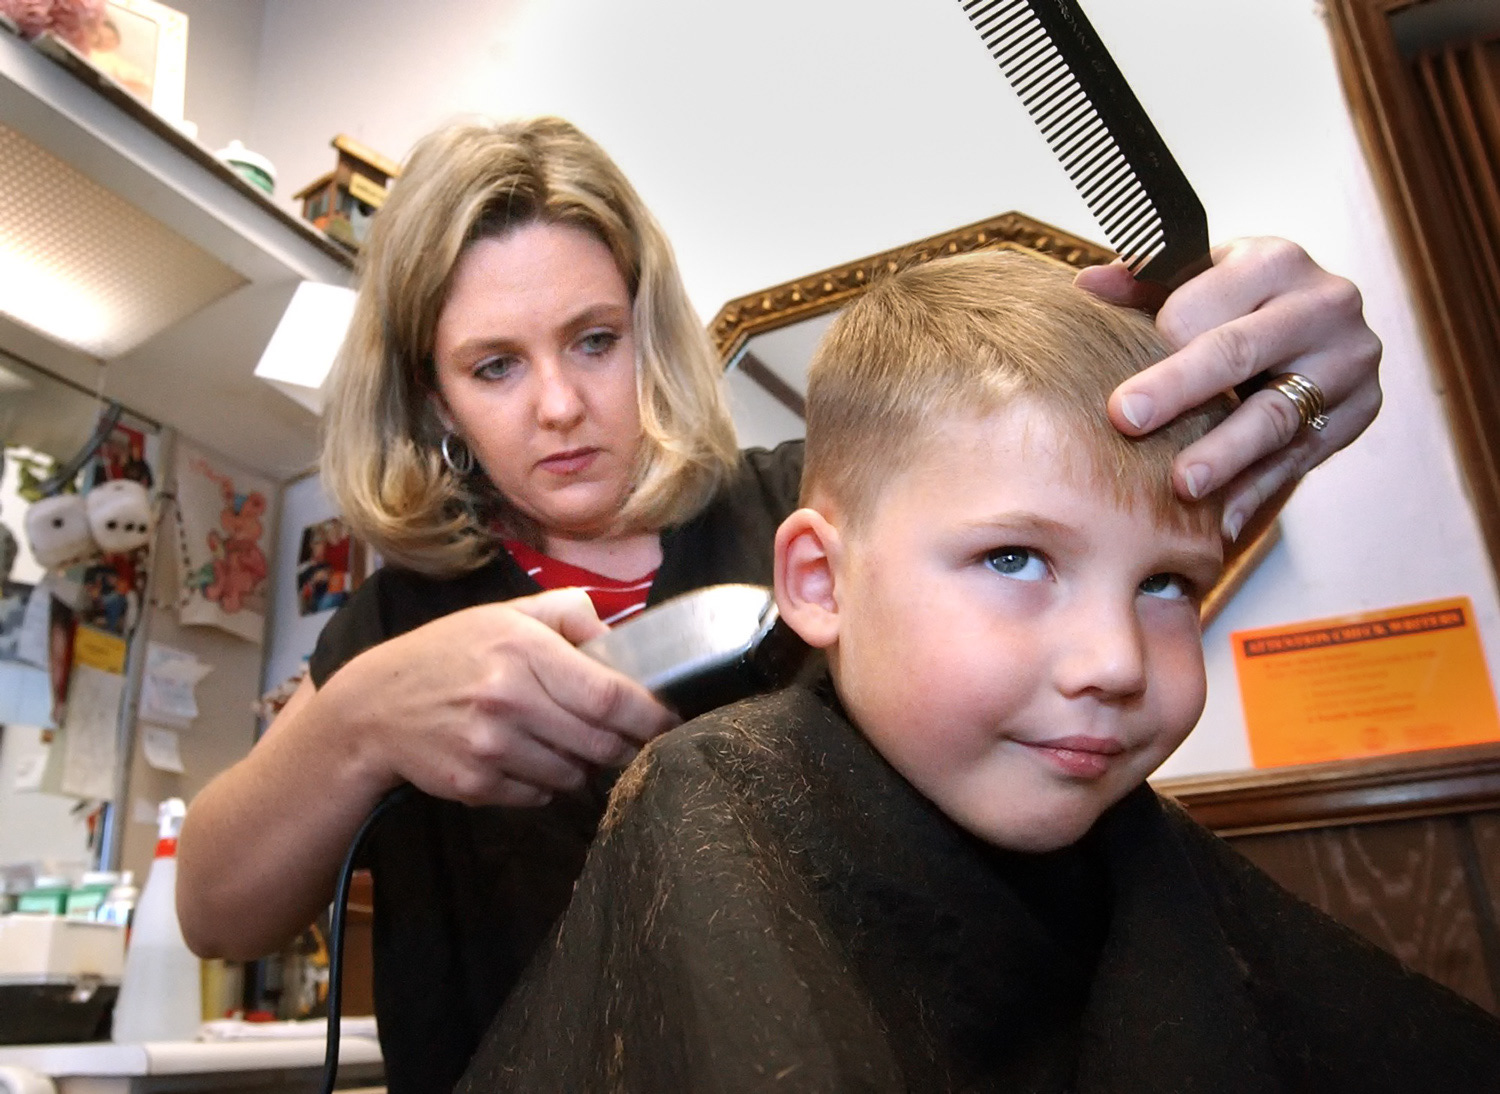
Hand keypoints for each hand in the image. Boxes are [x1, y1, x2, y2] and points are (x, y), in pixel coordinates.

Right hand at [323, 588, 678, 807]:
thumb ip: (569, 613)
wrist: (374, 706)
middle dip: (625, 745)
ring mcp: (489, 746)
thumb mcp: (505, 615)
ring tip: (569, 745)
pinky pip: (539, 795)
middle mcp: (508, 699)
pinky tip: (530, 759)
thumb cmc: (449, 653)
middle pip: (599, 741)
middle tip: (628, 738)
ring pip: (573, 774)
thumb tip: (621, 636)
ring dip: (584, 765)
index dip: (648, 714)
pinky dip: (547, 784)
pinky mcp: (475, 784)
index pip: (608, 694)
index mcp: (523, 650)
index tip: (668, 719)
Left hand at [1078, 237, 1382, 541]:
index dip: (1154, 347)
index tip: (1113, 384)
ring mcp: (1348, 361)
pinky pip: (1300, 458)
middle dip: (1178, 389)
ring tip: (1183, 486)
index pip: (1201, 307)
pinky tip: (1220, 522)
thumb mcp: (1200, 278)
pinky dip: (1256, 492)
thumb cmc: (1241, 300)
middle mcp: (1322, 305)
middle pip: (1239, 352)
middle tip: (1127, 421)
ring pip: (1276, 414)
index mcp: (1274, 261)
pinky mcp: (1359, 411)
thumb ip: (1144, 283)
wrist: (1322, 326)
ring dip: (1225, 454)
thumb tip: (1088, 284)